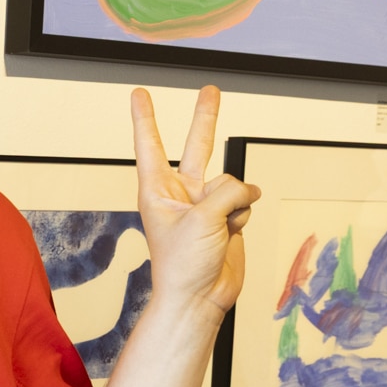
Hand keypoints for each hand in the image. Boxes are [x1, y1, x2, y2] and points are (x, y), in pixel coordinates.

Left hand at [131, 84, 261, 318]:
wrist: (201, 297)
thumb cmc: (182, 264)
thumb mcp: (201, 220)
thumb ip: (226, 192)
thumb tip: (247, 189)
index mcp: (158, 191)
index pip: (151, 145)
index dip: (146, 118)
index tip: (138, 93)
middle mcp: (181, 193)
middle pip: (197, 146)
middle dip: (205, 118)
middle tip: (210, 89)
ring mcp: (206, 204)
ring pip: (232, 182)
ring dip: (235, 202)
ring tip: (221, 228)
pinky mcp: (227, 216)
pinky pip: (245, 201)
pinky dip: (243, 216)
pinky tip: (231, 233)